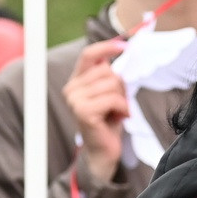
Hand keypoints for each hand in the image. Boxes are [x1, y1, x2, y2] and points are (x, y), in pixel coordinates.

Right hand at [61, 39, 130, 189]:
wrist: (103, 152)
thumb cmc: (108, 122)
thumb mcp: (110, 94)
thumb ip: (110, 76)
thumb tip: (124, 49)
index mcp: (77, 81)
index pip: (89, 55)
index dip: (106, 47)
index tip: (125, 45)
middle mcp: (71, 88)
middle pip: (107, 71)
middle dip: (120, 86)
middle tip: (119, 104)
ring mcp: (75, 100)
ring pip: (112, 84)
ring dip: (122, 99)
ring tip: (117, 112)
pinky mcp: (83, 111)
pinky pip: (113, 99)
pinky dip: (123, 108)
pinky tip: (120, 118)